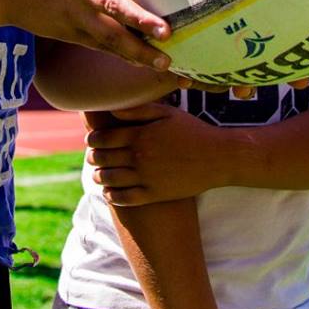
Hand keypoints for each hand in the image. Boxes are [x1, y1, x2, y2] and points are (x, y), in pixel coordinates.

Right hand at [0, 0, 170, 69]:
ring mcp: (75, 15)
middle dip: (140, 20)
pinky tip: (145, 62)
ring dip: (137, 51)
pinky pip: (101, 46)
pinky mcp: (72, 33)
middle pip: (112, 5)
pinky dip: (123, 55)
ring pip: (108, 37)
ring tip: (164, 60)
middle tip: (167, 31)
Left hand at [86, 103, 225, 204]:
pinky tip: (110, 193)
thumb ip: (138, 110)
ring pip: (110, 179)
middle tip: (91, 157)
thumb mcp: (167, 113)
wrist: (217, 157)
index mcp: (140, 135)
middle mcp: (139, 156)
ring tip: (98, 175)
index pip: (103, 138)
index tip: (91, 140)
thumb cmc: (192, 131)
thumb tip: (112, 110)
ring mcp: (146, 177)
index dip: (93, 140)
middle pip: (103, 159)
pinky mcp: (154, 194)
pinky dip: (112, 196)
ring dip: (99, 177)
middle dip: (93, 158)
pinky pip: (125, 198)